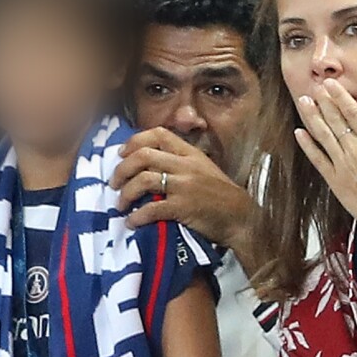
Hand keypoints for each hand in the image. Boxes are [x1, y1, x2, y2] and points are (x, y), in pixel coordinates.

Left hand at [110, 127, 253, 248]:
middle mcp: (186, 166)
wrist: (241, 218)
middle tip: (114, 183)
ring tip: (120, 204)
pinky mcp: (183, 207)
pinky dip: (136, 217)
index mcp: (191, 154)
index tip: (122, 154)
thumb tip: (151, 166)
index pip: (159, 134)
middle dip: (122, 169)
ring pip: (143, 180)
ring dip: (125, 193)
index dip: (135, 141)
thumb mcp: (205, 170)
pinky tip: (132, 222)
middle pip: (143, 156)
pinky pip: (151, 209)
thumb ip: (183, 164)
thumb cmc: (222, 197)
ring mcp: (184, 186)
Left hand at [295, 79, 356, 255]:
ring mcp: (343, 166)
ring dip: (313, 118)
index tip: (330, 84)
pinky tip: (299, 133)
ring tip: (304, 101)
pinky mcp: (335, 181)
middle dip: (324, 102)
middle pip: (335, 121)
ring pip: (324, 136)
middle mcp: (356, 151)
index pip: (353, 113)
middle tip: (314, 87)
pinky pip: (318, 160)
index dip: (340, 96)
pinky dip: (308, 146)